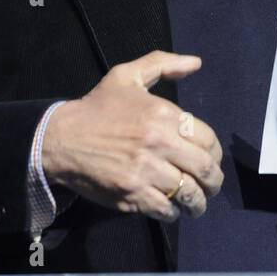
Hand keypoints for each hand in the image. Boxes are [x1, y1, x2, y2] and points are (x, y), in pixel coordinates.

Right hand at [42, 50, 223, 221]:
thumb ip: (163, 64)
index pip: (207, 140)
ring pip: (189, 194)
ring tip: (197, 204)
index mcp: (162, 114)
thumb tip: (196, 63)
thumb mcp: (128, 76)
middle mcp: (158, 143)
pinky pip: (166, 210)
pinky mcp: (132, 194)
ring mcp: (145, 171)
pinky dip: (173, 212)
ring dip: (198, 203)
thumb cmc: (98, 108)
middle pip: (204, 169)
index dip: (214, 153)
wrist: (62, 139)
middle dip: (214, 181)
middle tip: (211, 185)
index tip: (210, 160)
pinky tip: (172, 208)